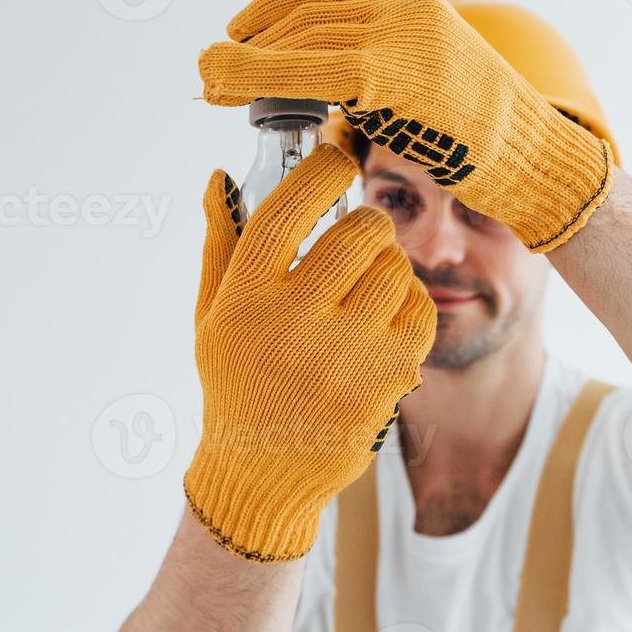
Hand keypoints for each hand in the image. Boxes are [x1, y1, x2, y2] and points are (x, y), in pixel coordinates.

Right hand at [185, 144, 435, 561]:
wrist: (264, 471)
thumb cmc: (237, 382)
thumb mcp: (211, 317)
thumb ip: (220, 244)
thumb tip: (221, 178)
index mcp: (245, 300)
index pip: (287, 209)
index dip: (319, 171)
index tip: (332, 160)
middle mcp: (294, 323)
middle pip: (357, 232)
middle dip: (364, 224)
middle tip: (357, 236)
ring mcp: (346, 352)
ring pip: (395, 267)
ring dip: (387, 265)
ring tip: (367, 286)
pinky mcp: (387, 377)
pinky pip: (420, 308)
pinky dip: (409, 303)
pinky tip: (385, 317)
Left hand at [198, 0, 613, 251]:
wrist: (532, 156)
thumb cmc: (478, 136)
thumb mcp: (423, 82)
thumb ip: (371, 69)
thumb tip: (308, 79)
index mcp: (412, 2)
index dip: (274, 3)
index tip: (241, 28)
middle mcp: (404, 8)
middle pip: (305, 10)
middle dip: (251, 37)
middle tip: (211, 65)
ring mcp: (399, 36)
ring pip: (300, 37)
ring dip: (243, 59)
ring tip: (209, 81)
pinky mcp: (390, 74)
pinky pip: (310, 69)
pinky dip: (259, 76)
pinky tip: (231, 90)